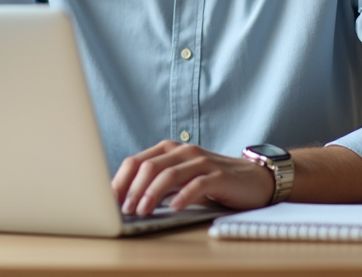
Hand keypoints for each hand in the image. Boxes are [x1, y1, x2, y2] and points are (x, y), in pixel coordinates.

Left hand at [112, 140, 274, 215]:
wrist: (253, 179)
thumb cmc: (212, 181)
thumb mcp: (181, 180)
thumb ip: (158, 184)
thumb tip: (126, 201)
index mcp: (169, 150)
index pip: (136, 161)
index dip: (119, 180)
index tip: (108, 200)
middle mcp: (184, 151)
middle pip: (149, 166)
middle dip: (132, 189)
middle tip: (123, 210)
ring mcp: (202, 161)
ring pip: (169, 174)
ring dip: (151, 194)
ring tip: (141, 211)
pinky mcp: (219, 175)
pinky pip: (196, 184)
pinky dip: (181, 197)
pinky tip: (173, 209)